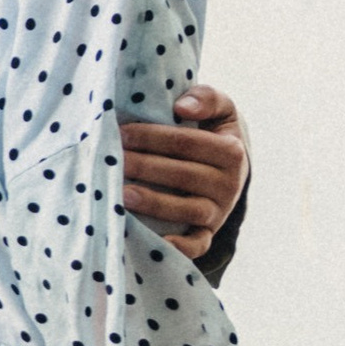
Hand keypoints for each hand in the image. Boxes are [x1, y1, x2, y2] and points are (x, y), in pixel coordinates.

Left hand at [120, 83, 246, 258]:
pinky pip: (197, 244)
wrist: (232, 168)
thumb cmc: (214, 132)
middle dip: (145, 167)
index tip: (122, 133)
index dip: (153, 137)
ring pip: (187, 210)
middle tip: (113, 161)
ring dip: (154, 203)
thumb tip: (182, 106)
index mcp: (230, 150)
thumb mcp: (221, 110)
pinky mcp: (209, 232)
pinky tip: (158, 242)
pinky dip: (181, 247)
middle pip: (182, 175)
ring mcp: (219, 211)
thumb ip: (207, 98)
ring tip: (123, 195)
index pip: (186, 143)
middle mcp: (229, 184)